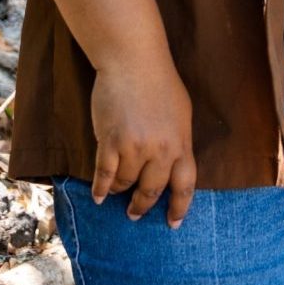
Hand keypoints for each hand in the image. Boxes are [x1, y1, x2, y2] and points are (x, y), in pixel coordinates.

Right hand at [88, 59, 197, 227]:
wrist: (133, 61)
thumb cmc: (159, 82)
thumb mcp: (181, 114)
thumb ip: (178, 141)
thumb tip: (172, 164)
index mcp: (182, 144)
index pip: (184, 186)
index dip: (179, 208)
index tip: (173, 223)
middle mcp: (161, 151)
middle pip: (152, 191)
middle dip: (142, 206)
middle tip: (135, 213)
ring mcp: (135, 148)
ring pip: (126, 183)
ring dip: (119, 191)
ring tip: (115, 193)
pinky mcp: (111, 142)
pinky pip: (105, 174)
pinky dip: (101, 188)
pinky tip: (98, 196)